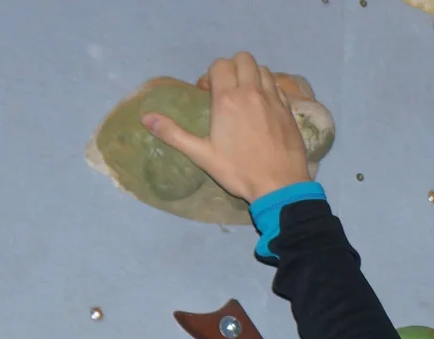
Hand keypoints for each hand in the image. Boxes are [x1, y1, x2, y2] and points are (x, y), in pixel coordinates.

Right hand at [142, 51, 311, 203]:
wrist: (280, 185)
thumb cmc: (238, 171)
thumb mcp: (201, 155)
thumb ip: (174, 134)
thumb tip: (145, 118)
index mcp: (228, 100)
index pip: (220, 65)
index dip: (211, 75)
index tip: (207, 93)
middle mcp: (251, 92)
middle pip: (243, 59)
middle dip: (232, 68)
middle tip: (227, 89)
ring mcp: (273, 99)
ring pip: (262, 69)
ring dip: (251, 75)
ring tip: (245, 96)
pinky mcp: (288, 109)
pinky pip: (277, 86)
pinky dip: (268, 88)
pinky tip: (263, 107)